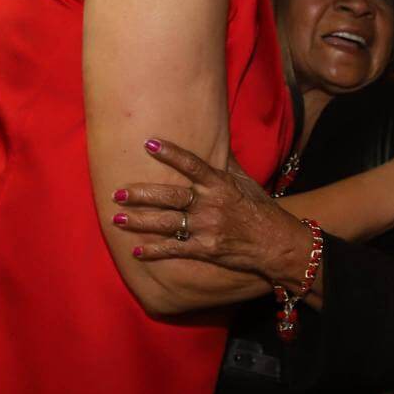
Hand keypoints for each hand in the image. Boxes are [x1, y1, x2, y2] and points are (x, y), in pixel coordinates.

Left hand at [111, 139, 312, 285]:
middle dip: (142, 195)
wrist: (276, 242)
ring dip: (140, 222)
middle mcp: (211, 204)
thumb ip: (226, 164)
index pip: (192, 164)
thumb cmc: (260, 209)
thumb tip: (216, 141)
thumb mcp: (245, 182)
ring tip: (117, 219)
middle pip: (170, 196)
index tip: (148, 143)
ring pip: (167, 223)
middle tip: (117, 192)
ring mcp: (207, 227)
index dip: (170, 153)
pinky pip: (175, 248)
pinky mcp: (206, 249)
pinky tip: (137, 252)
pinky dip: (155, 251)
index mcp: (220, 184)